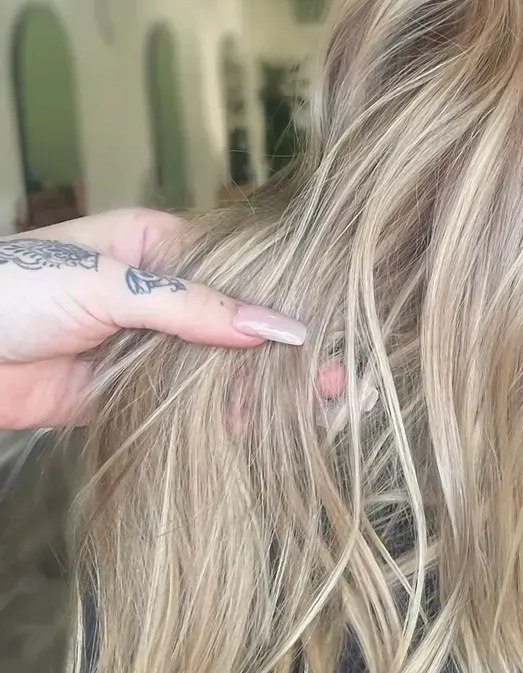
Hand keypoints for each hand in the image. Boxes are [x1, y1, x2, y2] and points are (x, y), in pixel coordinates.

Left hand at [0, 208, 307, 429]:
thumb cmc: (12, 291)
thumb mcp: (108, 285)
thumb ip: (193, 310)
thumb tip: (279, 327)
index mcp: (154, 243)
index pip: (238, 269)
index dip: (285, 299)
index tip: (331, 330)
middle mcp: (154, 292)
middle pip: (232, 322)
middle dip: (284, 351)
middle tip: (340, 380)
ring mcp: (138, 345)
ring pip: (213, 367)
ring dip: (260, 388)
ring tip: (320, 409)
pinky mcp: (118, 395)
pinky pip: (180, 406)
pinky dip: (220, 419)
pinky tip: (263, 428)